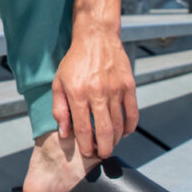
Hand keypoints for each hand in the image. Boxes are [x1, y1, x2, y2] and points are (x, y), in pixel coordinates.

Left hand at [52, 31, 137, 158]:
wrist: (96, 38)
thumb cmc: (74, 61)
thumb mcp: (58, 82)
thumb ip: (59, 109)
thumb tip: (64, 133)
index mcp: (77, 93)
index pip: (83, 128)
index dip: (86, 145)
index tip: (87, 152)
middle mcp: (97, 92)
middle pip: (103, 131)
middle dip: (103, 148)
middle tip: (102, 154)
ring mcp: (115, 89)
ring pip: (119, 124)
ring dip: (115, 139)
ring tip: (110, 143)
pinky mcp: (128, 85)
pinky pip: (132, 113)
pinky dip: (129, 127)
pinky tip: (124, 131)